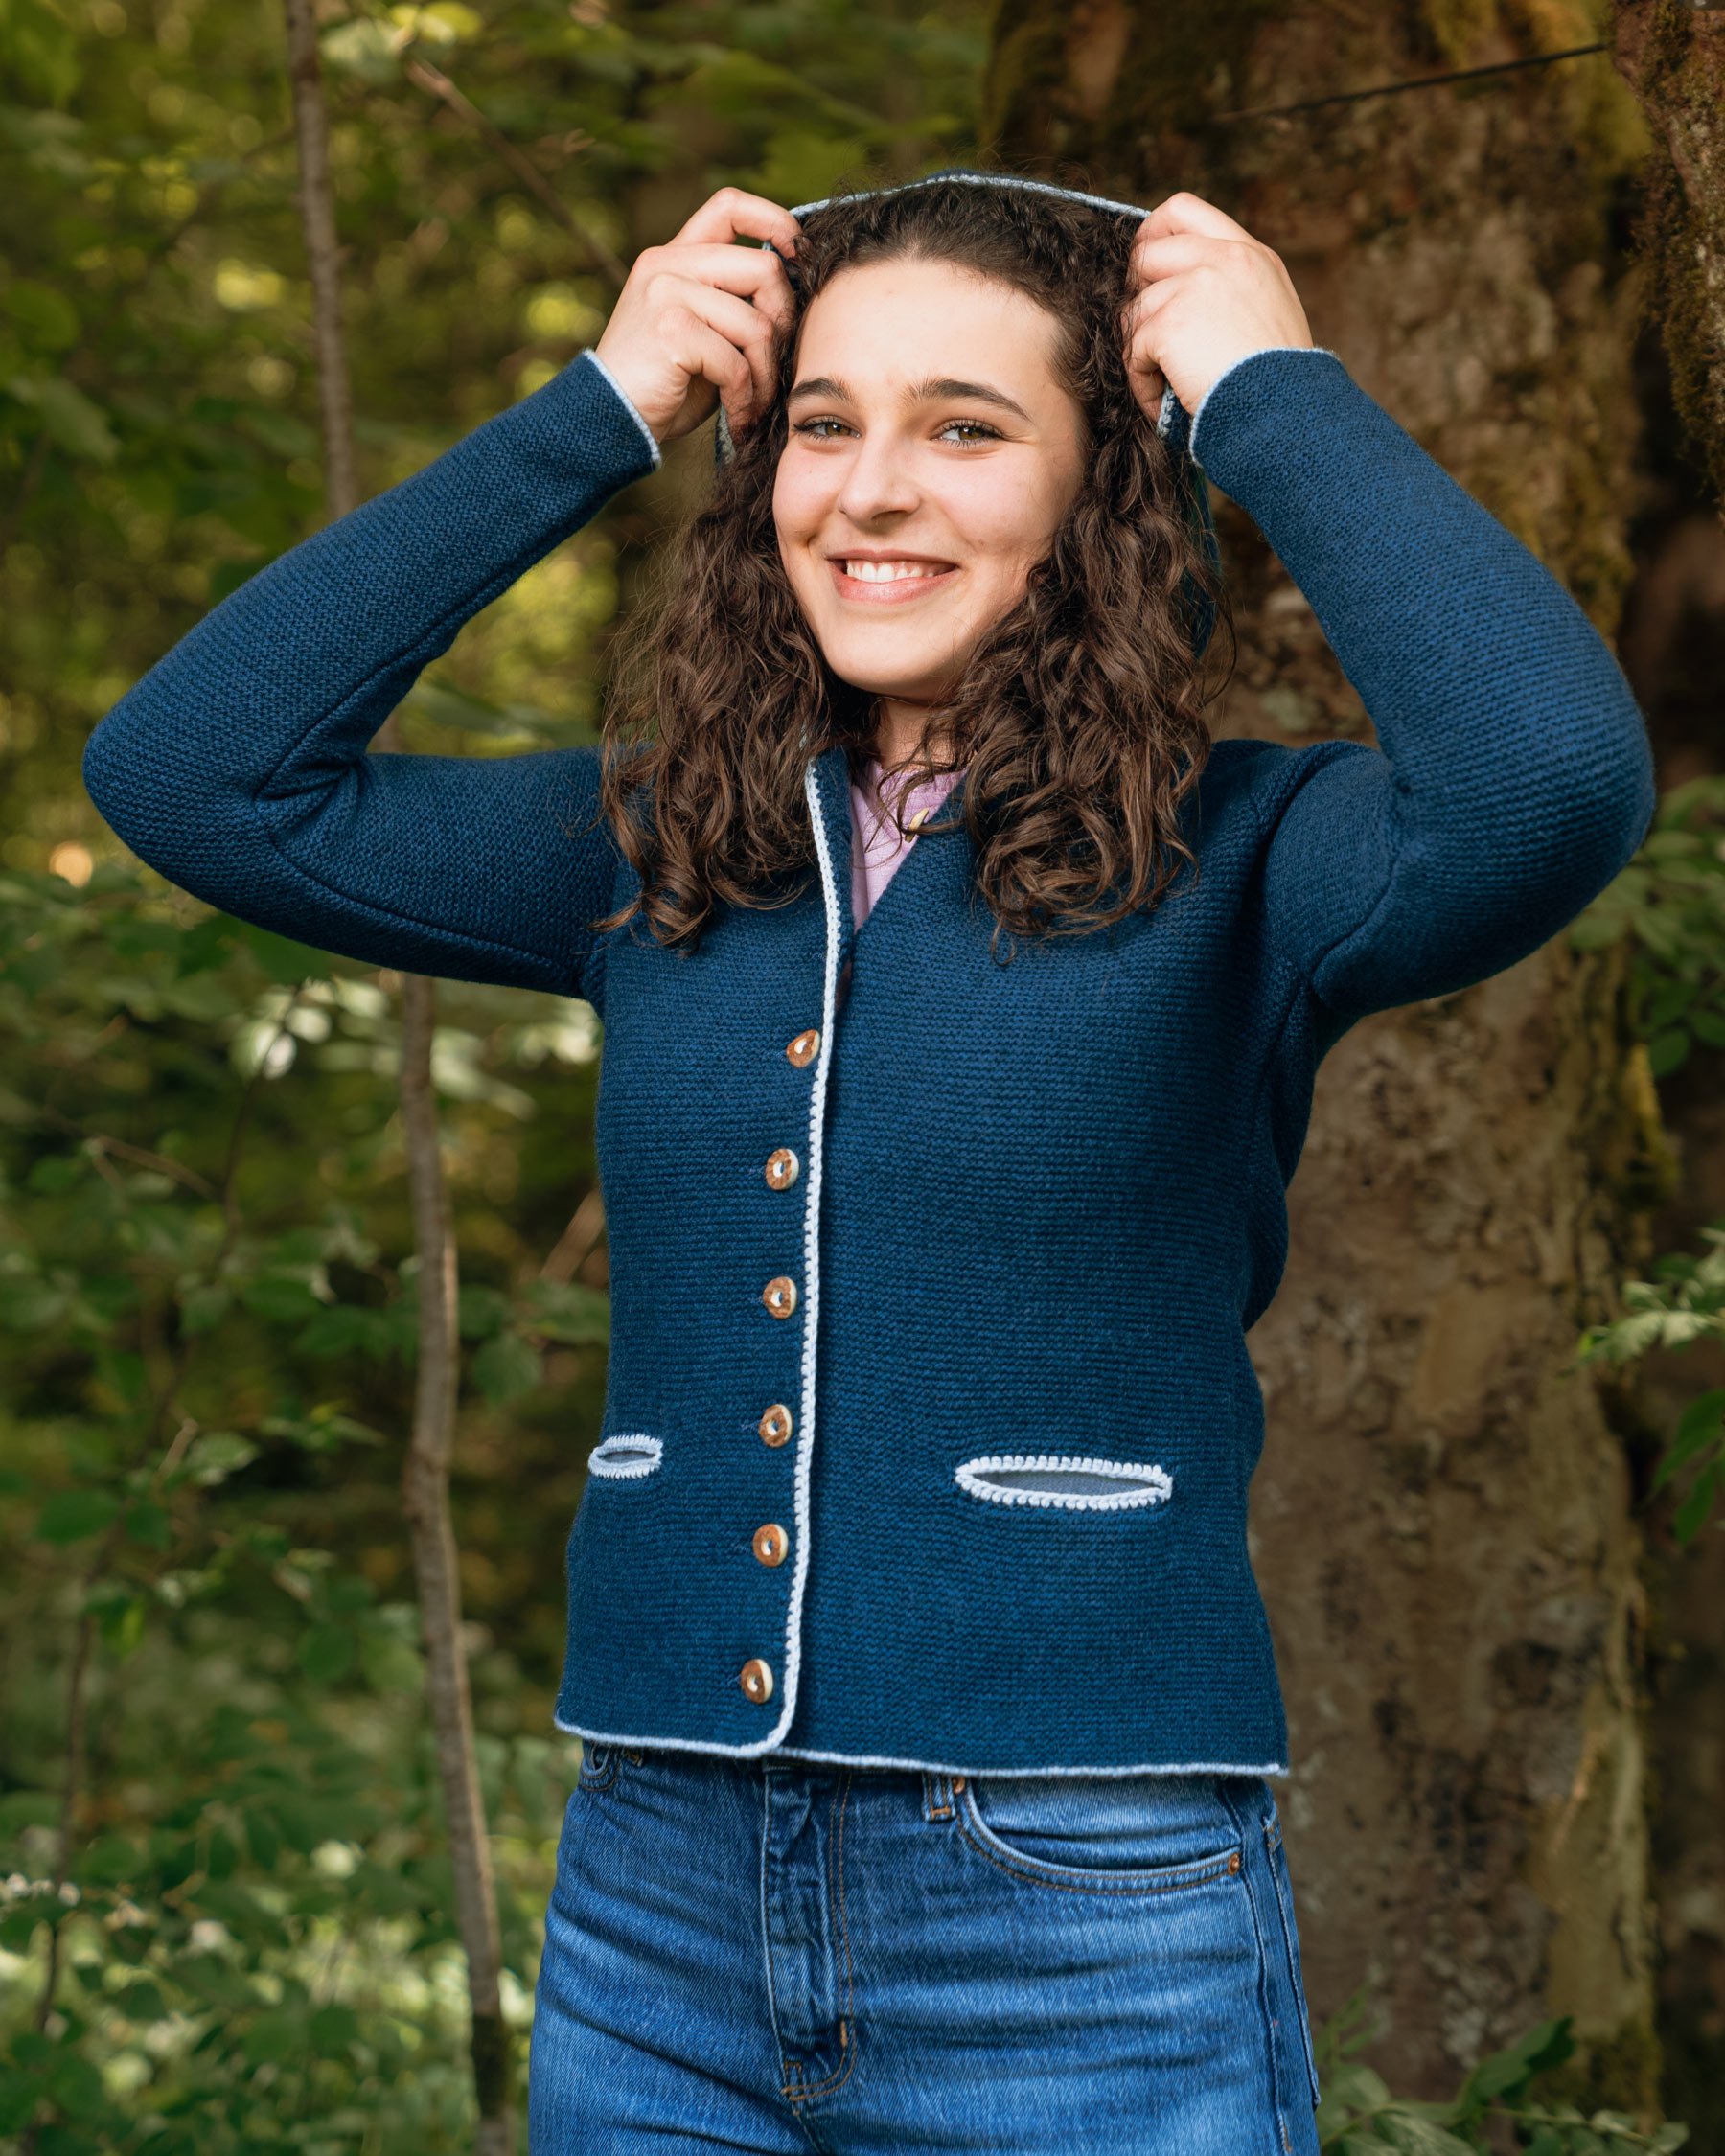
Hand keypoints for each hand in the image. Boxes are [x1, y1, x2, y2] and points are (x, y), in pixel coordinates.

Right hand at [591, 186, 802, 449]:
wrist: (610, 420)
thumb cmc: (665, 384)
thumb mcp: (702, 332)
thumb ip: (735, 303)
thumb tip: (798, 292)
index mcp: (675, 257)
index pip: (729, 205)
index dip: (775, 221)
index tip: (799, 254)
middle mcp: (667, 265)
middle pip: (763, 267)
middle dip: (785, 321)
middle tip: (778, 363)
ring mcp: (666, 293)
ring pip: (757, 324)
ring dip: (766, 374)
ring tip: (756, 402)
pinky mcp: (670, 331)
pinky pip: (735, 362)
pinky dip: (745, 397)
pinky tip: (738, 417)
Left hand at [1120, 192, 1311, 420]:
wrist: (1286, 411)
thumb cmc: (1280, 379)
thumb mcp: (1270, 310)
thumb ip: (1231, 285)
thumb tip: (1179, 288)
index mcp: (1248, 253)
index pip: (1182, 210)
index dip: (1151, 234)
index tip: (1144, 268)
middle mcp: (1223, 259)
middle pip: (1146, 253)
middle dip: (1136, 294)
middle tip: (1149, 332)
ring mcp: (1195, 286)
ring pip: (1136, 308)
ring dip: (1142, 350)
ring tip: (1165, 383)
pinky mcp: (1171, 323)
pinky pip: (1134, 348)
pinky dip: (1141, 381)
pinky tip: (1163, 401)